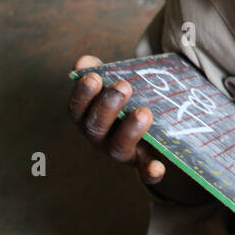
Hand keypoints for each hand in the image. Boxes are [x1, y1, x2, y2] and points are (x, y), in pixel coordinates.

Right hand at [69, 54, 168, 192]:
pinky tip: (157, 168)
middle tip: (123, 86)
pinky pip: (145, 173)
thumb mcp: (113, 86)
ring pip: (117, 148)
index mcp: (88, 119)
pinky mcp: (144, 164)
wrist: (153, 132)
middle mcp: (100, 139)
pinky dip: (150, 172)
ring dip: (129, 130)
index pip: (77, 110)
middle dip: (107, 106)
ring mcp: (123, 153)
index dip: (82, 94)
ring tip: (144, 112)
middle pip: (96, 128)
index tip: (93, 77)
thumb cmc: (126, 103)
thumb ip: (100, 71)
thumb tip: (83, 61)